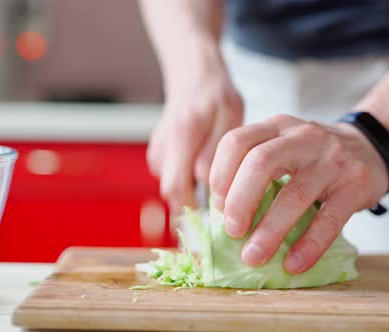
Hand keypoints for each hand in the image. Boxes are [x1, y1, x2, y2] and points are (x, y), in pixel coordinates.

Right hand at [147, 56, 242, 212]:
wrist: (191, 74)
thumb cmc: (216, 93)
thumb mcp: (230, 113)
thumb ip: (217, 147)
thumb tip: (203, 179)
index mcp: (182, 135)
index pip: (177, 186)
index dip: (191, 214)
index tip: (211, 231)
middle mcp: (164, 145)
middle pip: (172, 193)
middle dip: (195, 209)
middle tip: (223, 220)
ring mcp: (159, 149)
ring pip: (174, 186)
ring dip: (193, 194)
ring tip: (220, 190)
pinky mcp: (160, 153)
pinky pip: (174, 177)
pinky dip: (189, 182)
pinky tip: (206, 172)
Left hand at [209, 114, 388, 272]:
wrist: (370, 147)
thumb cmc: (314, 156)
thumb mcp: (283, 146)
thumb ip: (253, 167)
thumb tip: (221, 215)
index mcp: (277, 127)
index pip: (236, 142)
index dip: (220, 176)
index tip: (218, 206)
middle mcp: (302, 138)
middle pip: (260, 163)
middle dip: (239, 202)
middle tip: (233, 232)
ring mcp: (331, 160)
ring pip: (294, 195)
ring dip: (269, 231)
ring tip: (254, 256)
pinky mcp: (355, 185)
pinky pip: (329, 219)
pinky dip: (308, 246)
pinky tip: (294, 263)